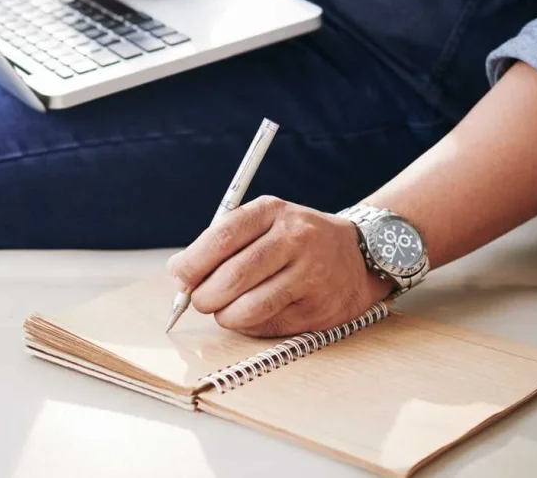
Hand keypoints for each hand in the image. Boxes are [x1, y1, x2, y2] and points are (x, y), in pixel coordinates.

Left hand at [167, 196, 392, 336]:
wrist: (358, 254)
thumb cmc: (294, 239)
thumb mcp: (262, 223)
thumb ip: (221, 243)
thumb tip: (178, 275)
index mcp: (271, 211)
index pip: (221, 239)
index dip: (191, 265)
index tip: (179, 279)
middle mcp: (294, 239)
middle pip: (232, 277)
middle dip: (204, 296)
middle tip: (200, 300)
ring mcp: (311, 274)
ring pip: (248, 307)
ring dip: (225, 315)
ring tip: (224, 309)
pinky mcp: (319, 308)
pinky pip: (268, 326)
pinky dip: (249, 325)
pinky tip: (252, 314)